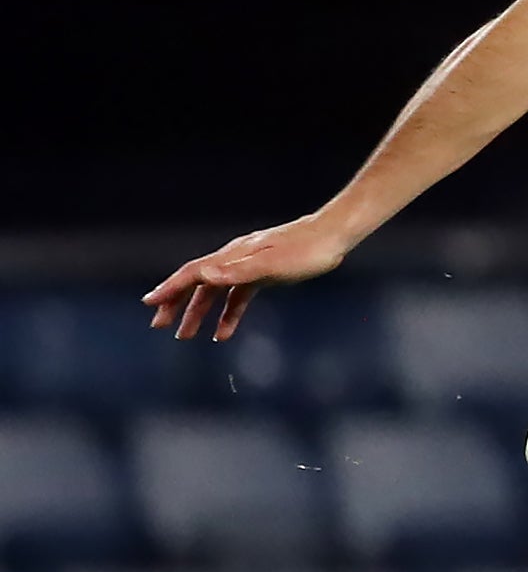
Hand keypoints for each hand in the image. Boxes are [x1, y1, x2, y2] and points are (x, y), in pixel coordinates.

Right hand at [143, 215, 351, 340]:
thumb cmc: (306, 250)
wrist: (333, 236)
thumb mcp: (272, 265)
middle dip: (176, 304)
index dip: (170, 289)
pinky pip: (238, 296)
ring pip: (215, 291)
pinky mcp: (264, 273)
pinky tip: (223, 332)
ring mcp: (249, 266)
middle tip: (159, 325)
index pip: (192, 274)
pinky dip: (228, 314)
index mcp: (232, 257)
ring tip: (186, 335)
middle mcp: (235, 259)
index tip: (150, 304)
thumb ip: (238, 272)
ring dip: (199, 312)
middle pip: (197, 282)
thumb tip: (204, 277)